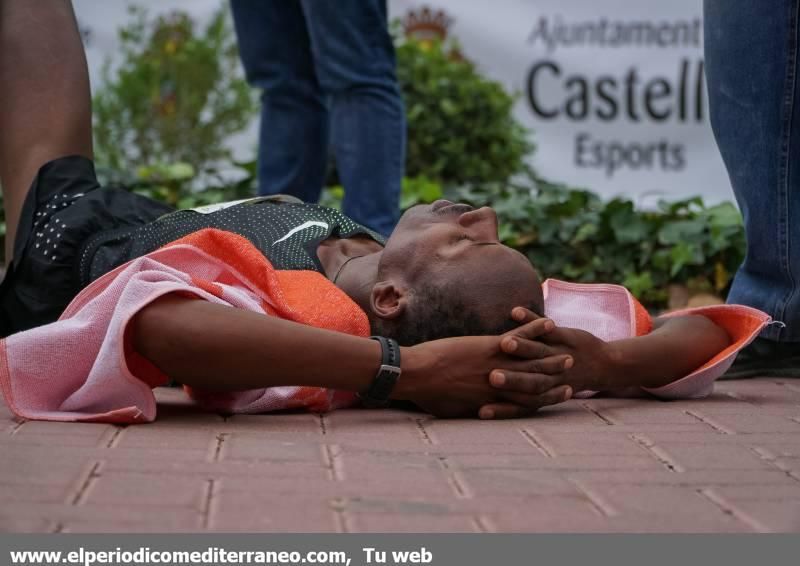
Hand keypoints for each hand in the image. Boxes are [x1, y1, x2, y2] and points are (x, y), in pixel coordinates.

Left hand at [396, 316, 572, 418]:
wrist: (414, 374)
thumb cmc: (426, 394)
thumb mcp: (453, 409)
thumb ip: (470, 408)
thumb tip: (475, 410)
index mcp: (493, 400)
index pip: (527, 402)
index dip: (547, 398)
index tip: (561, 394)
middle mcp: (501, 384)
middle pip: (537, 382)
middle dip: (555, 378)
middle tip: (572, 373)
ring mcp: (499, 364)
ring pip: (534, 361)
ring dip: (552, 357)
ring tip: (569, 354)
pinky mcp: (491, 346)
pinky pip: (520, 336)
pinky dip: (535, 329)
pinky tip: (549, 323)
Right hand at [485, 308, 614, 412]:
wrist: (604, 367)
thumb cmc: (567, 380)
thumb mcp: (538, 393)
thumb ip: (516, 400)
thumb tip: (488, 411)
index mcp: (537, 392)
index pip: (515, 404)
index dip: (499, 409)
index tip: (481, 412)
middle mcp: (548, 376)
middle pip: (525, 379)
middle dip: (509, 378)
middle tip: (491, 377)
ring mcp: (556, 355)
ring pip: (535, 352)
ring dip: (521, 347)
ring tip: (506, 344)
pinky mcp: (563, 338)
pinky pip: (545, 329)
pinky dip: (531, 320)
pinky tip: (515, 312)